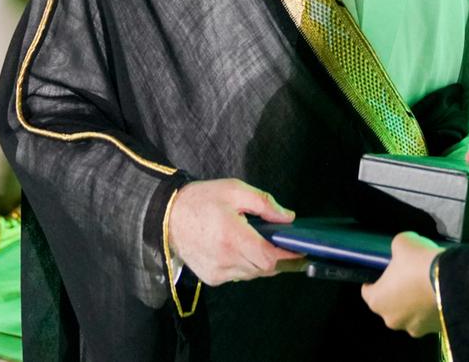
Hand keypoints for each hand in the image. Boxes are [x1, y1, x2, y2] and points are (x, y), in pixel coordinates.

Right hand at [168, 178, 304, 285]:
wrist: (166, 217)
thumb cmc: (202, 199)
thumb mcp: (235, 190)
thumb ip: (265, 204)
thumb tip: (288, 218)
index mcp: (232, 237)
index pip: (269, 258)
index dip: (288, 257)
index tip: (301, 250)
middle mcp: (225, 260)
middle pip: (264, 269)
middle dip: (278, 258)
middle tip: (282, 243)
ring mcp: (217, 272)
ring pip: (252, 274)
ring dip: (261, 262)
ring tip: (257, 242)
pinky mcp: (211, 279)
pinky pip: (238, 276)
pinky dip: (246, 266)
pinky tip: (239, 249)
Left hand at [361, 232, 443, 336]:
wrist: (452, 280)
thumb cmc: (419, 263)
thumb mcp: (402, 242)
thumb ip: (396, 247)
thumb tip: (402, 249)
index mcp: (377, 300)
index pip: (368, 291)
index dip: (375, 280)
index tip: (385, 272)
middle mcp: (391, 319)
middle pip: (390, 305)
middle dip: (397, 292)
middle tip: (410, 276)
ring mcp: (413, 327)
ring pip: (410, 313)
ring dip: (415, 303)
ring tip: (427, 285)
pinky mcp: (433, 330)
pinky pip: (429, 318)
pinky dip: (432, 308)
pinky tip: (439, 293)